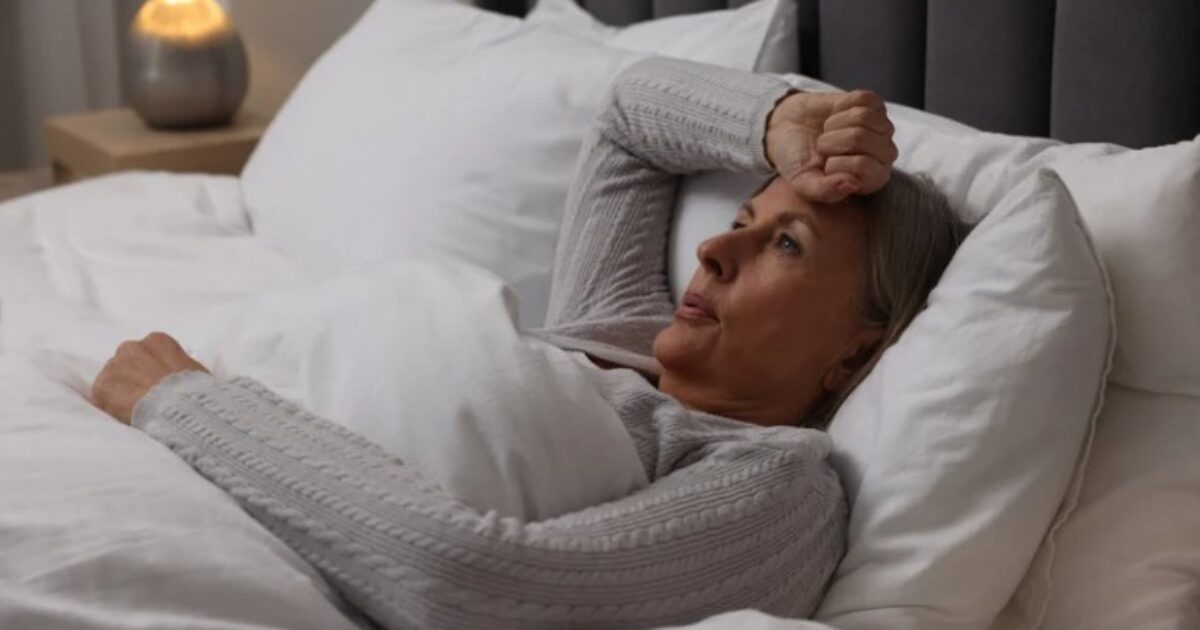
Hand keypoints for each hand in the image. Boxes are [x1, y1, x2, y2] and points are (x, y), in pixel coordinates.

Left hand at [91, 332, 208, 424]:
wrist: (182, 409)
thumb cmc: (196, 393)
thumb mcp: (196, 373)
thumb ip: (179, 368)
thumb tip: (178, 376)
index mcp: (157, 341)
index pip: (146, 354)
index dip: (150, 373)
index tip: (156, 387)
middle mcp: (132, 348)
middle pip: (125, 364)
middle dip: (132, 381)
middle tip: (144, 401)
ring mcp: (114, 366)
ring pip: (111, 380)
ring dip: (120, 394)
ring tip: (135, 412)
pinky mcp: (103, 388)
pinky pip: (102, 399)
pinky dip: (111, 409)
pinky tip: (126, 418)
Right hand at [765, 89, 897, 203]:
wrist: (788, 130)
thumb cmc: (799, 161)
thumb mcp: (804, 183)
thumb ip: (826, 191)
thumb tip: (852, 184)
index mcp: (872, 179)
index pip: (863, 166)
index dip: (835, 163)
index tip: (825, 166)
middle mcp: (884, 155)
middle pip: (861, 138)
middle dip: (832, 140)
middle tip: (822, 146)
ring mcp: (882, 128)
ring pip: (864, 117)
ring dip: (835, 124)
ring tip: (828, 132)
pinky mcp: (875, 105)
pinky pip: (863, 99)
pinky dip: (842, 106)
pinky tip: (836, 115)